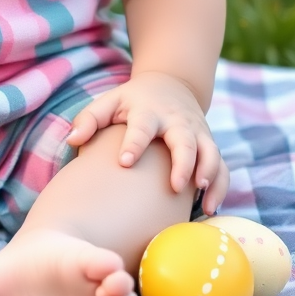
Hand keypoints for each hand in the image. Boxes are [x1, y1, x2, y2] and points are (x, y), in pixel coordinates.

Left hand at [66, 72, 227, 215]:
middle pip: (185, 139)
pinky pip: (222, 166)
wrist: (171, 85)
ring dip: (209, 175)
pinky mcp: (209, 144)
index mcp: (148, 111)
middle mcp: (176, 121)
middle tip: (175, 187)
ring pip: (211, 152)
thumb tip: (72, 140)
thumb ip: (89, 119)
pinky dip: (221, 186)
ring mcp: (197, 132)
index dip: (134, 143)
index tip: (124, 162)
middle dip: (183, 162)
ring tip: (204, 201)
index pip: (141, 127)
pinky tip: (211, 210)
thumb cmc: (132, 102)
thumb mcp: (109, 102)